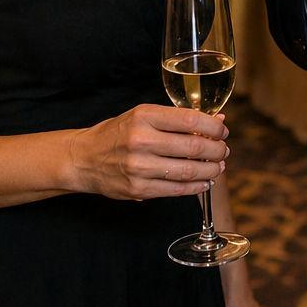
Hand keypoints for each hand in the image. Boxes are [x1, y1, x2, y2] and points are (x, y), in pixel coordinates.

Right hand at [66, 104, 228, 199]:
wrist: (83, 158)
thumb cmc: (118, 133)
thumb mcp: (145, 116)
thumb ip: (179, 119)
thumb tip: (218, 120)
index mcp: (144, 116)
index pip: (190, 119)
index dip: (214, 127)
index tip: (222, 131)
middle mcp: (141, 140)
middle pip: (193, 146)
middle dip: (216, 150)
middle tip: (223, 151)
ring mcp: (138, 166)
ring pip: (187, 170)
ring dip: (210, 170)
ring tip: (218, 167)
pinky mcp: (137, 188)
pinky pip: (175, 189)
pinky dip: (195, 187)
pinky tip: (204, 182)